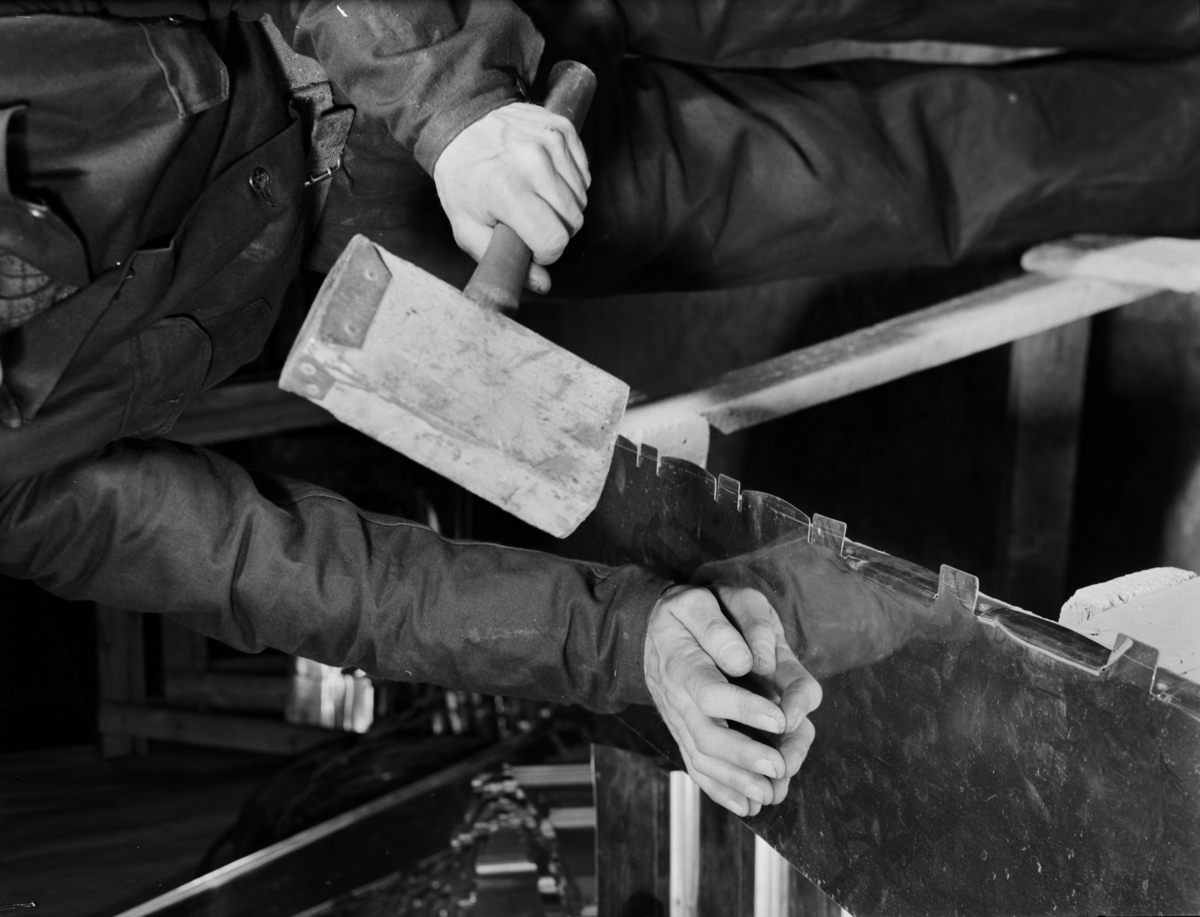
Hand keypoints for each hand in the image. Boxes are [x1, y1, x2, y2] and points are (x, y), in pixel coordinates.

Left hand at [433, 103, 589, 294]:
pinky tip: (544, 178)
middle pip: (573, 221)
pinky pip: (584, 174)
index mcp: (507, 190)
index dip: (546, 252)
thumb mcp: (467, 227)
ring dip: (563, 207)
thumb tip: (543, 285)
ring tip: (535, 197)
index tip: (532, 246)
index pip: (554, 240)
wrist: (459, 123)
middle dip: (556, 230)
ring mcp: (550, 142)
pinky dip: (569, 183)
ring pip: (581, 199)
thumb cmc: (462, 179)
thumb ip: (502, 259)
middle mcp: (532, 163)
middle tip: (531, 220)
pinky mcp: (562, 129)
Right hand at [644, 584, 822, 816]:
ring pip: (702, 760)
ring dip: (737, 781)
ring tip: (771, 792)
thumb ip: (721, 627)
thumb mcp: (700, 600)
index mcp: (683, 661)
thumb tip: (747, 661)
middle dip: (744, 756)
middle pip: (706, 736)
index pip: (710, 691)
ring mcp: (679, 720)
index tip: (780, 718)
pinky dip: (721, 791)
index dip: (744, 708)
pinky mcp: (684, 733)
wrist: (650, 630)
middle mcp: (677, 698)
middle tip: (779, 767)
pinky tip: (748, 806)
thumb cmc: (688, 612)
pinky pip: (697, 768)